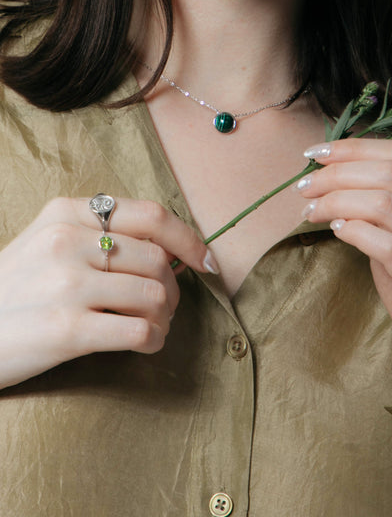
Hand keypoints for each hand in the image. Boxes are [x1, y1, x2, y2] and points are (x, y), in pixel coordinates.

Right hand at [0, 197, 217, 389]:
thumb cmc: (17, 288)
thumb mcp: (48, 242)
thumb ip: (101, 235)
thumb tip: (169, 252)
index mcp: (66, 213)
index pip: (151, 215)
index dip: (189, 239)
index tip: (206, 261)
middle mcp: (66, 241)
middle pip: (157, 260)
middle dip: (173, 288)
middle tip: (163, 306)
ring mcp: (66, 284)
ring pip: (155, 295)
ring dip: (165, 317)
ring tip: (151, 326)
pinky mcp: (66, 330)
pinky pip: (141, 331)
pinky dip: (155, 340)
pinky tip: (145, 344)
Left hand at [295, 138, 391, 371]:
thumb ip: (372, 200)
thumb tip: (325, 174)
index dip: (353, 148)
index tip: (314, 153)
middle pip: (386, 173)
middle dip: (336, 174)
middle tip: (304, 187)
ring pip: (383, 204)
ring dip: (337, 201)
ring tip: (310, 210)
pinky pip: (387, 246)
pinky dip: (355, 232)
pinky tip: (335, 230)